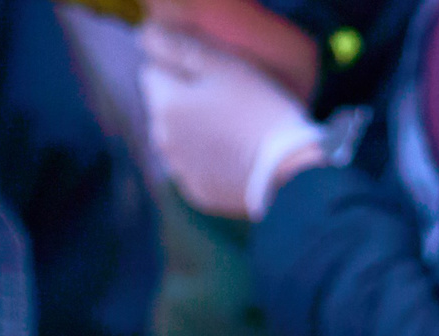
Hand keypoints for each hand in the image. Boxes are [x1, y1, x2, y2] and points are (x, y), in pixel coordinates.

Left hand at [139, 24, 324, 219]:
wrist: (292, 170)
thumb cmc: (261, 111)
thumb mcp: (226, 68)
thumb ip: (181, 50)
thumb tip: (146, 38)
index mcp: (166, 103)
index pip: (153, 73)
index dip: (180, 72)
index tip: (211, 80)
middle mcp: (162, 138)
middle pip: (163, 108)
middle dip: (185, 103)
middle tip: (226, 107)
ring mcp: (179, 169)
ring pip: (177, 139)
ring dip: (194, 133)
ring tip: (231, 135)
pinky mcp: (197, 192)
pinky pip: (194, 169)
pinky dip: (207, 163)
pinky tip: (234, 160)